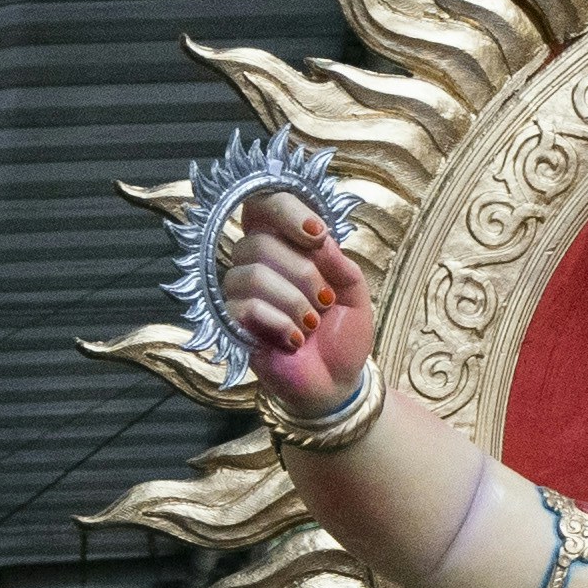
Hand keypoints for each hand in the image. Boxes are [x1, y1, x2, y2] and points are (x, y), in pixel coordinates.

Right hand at [217, 189, 380, 420]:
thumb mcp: (354, 293)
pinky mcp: (232, 323)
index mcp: (286, 246)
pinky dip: (281, 322)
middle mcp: (256, 263)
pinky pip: (247, 306)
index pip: (263, 205)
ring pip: (253, 273)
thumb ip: (340, 263)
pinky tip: (295, 339)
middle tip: (325, 301)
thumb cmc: (342, 333)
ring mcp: (240, 293)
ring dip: (294, 300)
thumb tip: (320, 237)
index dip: (286, 211)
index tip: (317, 234)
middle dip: (304, 272)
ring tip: (312, 323)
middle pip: (261, 241)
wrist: (336, 382)